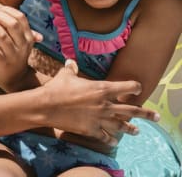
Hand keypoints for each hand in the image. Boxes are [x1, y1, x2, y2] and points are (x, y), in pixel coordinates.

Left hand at [0, 5, 42, 91]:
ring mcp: (14, 55)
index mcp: (28, 37)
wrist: (14, 79)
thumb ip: (10, 25)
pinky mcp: (3, 63)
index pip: (20, 17)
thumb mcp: (17, 40)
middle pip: (12, 24)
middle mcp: (24, 45)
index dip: (7, 10)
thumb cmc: (12, 54)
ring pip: (2, 35)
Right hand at [40, 60, 159, 145]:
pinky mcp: (92, 130)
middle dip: (146, 114)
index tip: (137, 88)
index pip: (127, 87)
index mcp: (102, 88)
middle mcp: (105, 105)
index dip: (134, 87)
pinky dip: (111, 139)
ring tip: (137, 131)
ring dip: (131, 129)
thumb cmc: (58, 87)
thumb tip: (70, 62)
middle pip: (132, 111)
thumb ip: (71, 68)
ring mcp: (100, 119)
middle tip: (156, 117)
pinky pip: (106, 136)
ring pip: (121, 126)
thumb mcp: (65, 74)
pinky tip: (114, 142)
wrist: (47, 106)